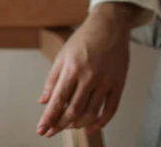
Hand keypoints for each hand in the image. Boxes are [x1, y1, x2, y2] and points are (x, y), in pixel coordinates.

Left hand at [36, 3, 138, 136]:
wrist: (109, 27)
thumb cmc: (83, 40)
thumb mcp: (62, 56)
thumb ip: (52, 80)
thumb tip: (43, 101)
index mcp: (72, 68)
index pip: (58, 99)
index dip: (49, 117)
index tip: (41, 129)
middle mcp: (89, 77)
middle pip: (73, 109)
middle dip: (60, 124)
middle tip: (50, 132)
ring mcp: (106, 82)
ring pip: (91, 112)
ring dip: (77, 124)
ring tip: (66, 128)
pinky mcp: (119, 84)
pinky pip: (110, 109)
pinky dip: (101, 122)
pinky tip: (91, 127)